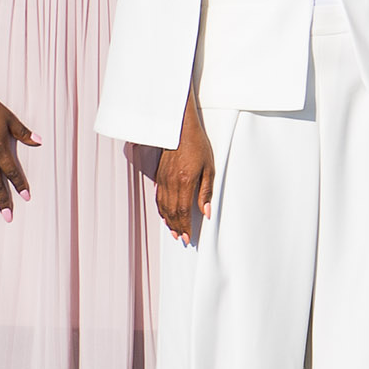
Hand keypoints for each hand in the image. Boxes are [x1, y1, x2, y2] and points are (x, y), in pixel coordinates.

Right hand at [153, 105, 214, 242]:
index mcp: (185, 182)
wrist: (179, 130)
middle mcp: (171, 183)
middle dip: (177, 227)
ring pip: (164, 207)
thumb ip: (206, 191)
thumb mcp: (209, 167)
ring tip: (174, 231)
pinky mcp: (159, 176)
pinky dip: (161, 210)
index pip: (183, 210)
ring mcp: (163, 180)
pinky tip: (165, 215)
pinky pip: (159, 198)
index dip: (185, 226)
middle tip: (182, 238)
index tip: (188, 237)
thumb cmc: (197, 146)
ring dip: (169, 221)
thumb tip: (207, 211)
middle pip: (172, 212)